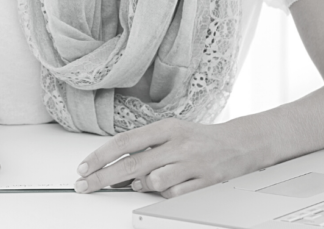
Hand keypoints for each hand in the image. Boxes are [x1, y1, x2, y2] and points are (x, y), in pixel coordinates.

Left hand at [73, 118, 254, 197]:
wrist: (239, 143)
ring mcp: (192, 163)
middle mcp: (178, 144)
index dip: (101, 157)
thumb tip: (118, 168)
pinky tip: (172, 184)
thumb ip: (146, 148)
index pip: (125, 142)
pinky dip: (167, 194)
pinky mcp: (204, 182)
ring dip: (145, 185)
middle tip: (85, 186)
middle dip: (103, 177)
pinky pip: (173, 195)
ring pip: (153, 182)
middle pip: (131, 165)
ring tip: (152, 179)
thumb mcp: (170, 133)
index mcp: (167, 128)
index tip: (84, 168)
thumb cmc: (199, 139)